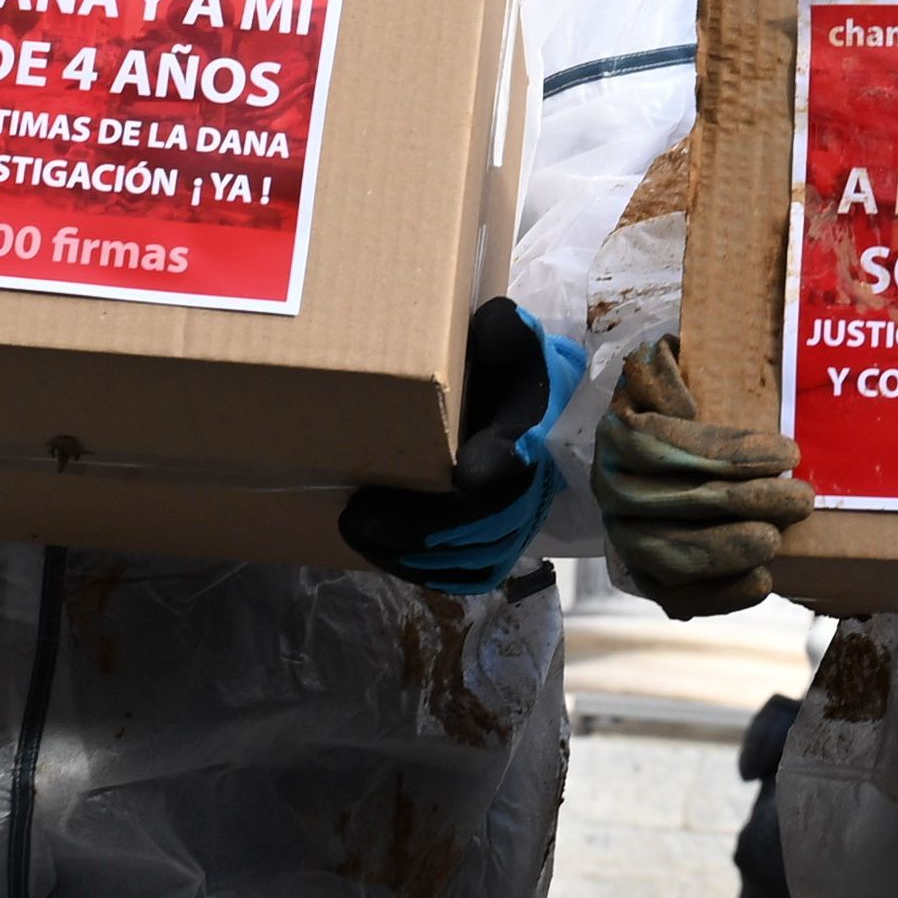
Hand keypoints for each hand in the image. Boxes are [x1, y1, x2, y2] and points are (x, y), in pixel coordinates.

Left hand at [341, 299, 590, 594]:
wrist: (539, 411)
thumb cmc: (511, 373)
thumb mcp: (512, 341)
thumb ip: (506, 332)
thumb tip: (497, 323)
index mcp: (535, 432)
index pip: (519, 458)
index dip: (494, 469)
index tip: (463, 473)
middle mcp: (534, 487)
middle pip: (485, 524)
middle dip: (420, 527)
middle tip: (358, 515)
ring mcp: (522, 524)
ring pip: (474, 556)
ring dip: (413, 553)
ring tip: (357, 532)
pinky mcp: (505, 546)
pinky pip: (472, 574)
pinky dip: (429, 573)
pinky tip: (384, 555)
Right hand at [594, 335, 811, 618]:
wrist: (644, 455)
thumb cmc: (671, 407)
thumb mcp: (661, 372)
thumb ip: (665, 366)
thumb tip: (676, 378)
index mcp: (617, 434)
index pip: (669, 446)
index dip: (732, 453)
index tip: (789, 454)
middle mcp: (611, 489)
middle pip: (681, 501)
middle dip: (748, 501)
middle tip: (802, 499)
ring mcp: (623, 536)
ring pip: (673, 552)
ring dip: (731, 548)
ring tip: (778, 539)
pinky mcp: (643, 574)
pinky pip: (675, 595)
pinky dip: (720, 596)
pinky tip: (763, 583)